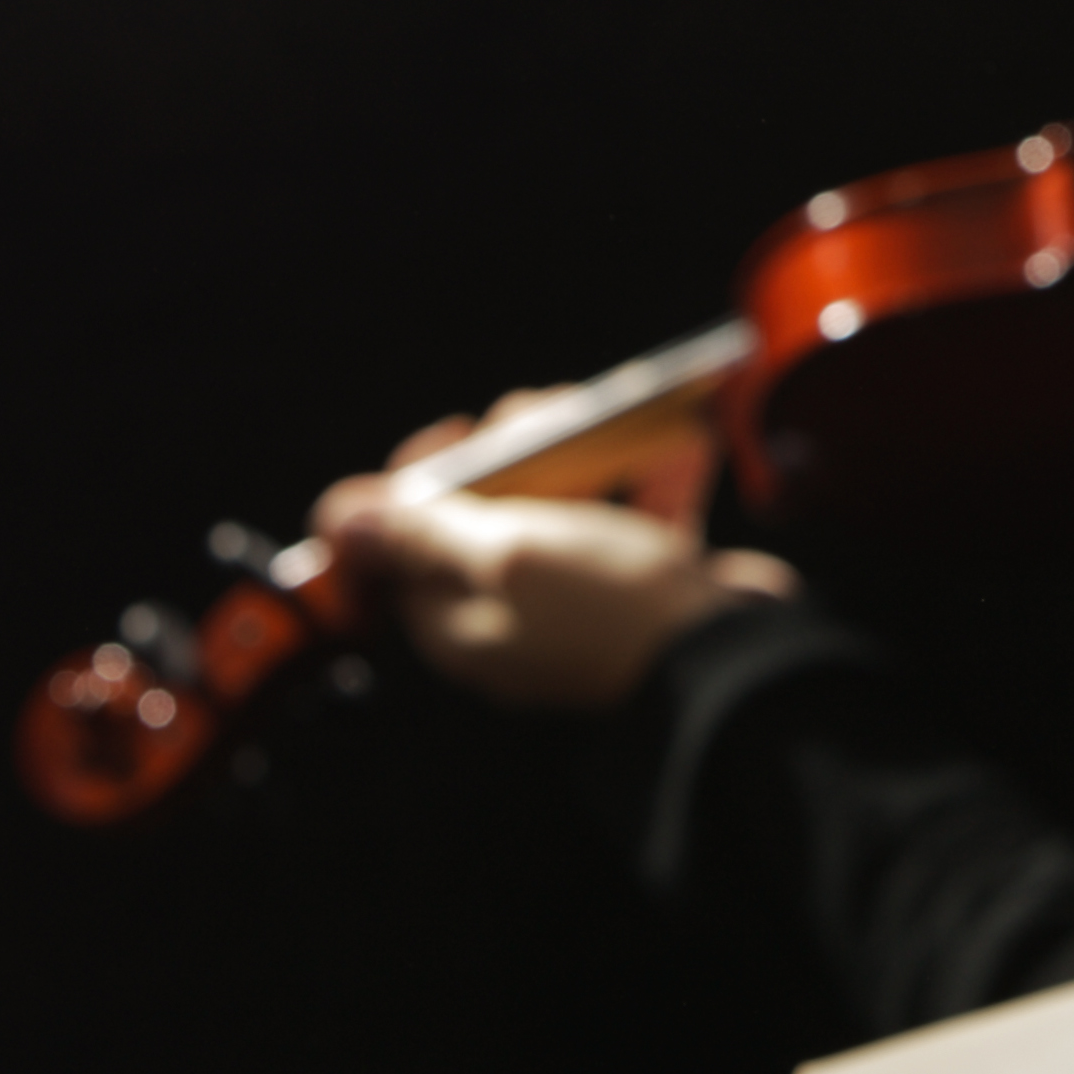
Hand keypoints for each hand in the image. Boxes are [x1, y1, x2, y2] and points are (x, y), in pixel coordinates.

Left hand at [310, 397, 793, 711]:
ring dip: (583, 451)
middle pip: (485, 515)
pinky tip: (678, 442)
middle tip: (545, 418)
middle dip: (513, 451)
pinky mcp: (645, 589)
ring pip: (562, 506)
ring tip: (611, 416)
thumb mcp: (507, 555)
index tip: (462, 433)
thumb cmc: (613, 609)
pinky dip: (654, 474)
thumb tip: (340, 520)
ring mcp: (580, 604)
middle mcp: (510, 616)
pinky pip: (637, 515)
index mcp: (459, 622)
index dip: (424, 477)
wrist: (733, 657)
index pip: (404, 543)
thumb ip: (424, 533)